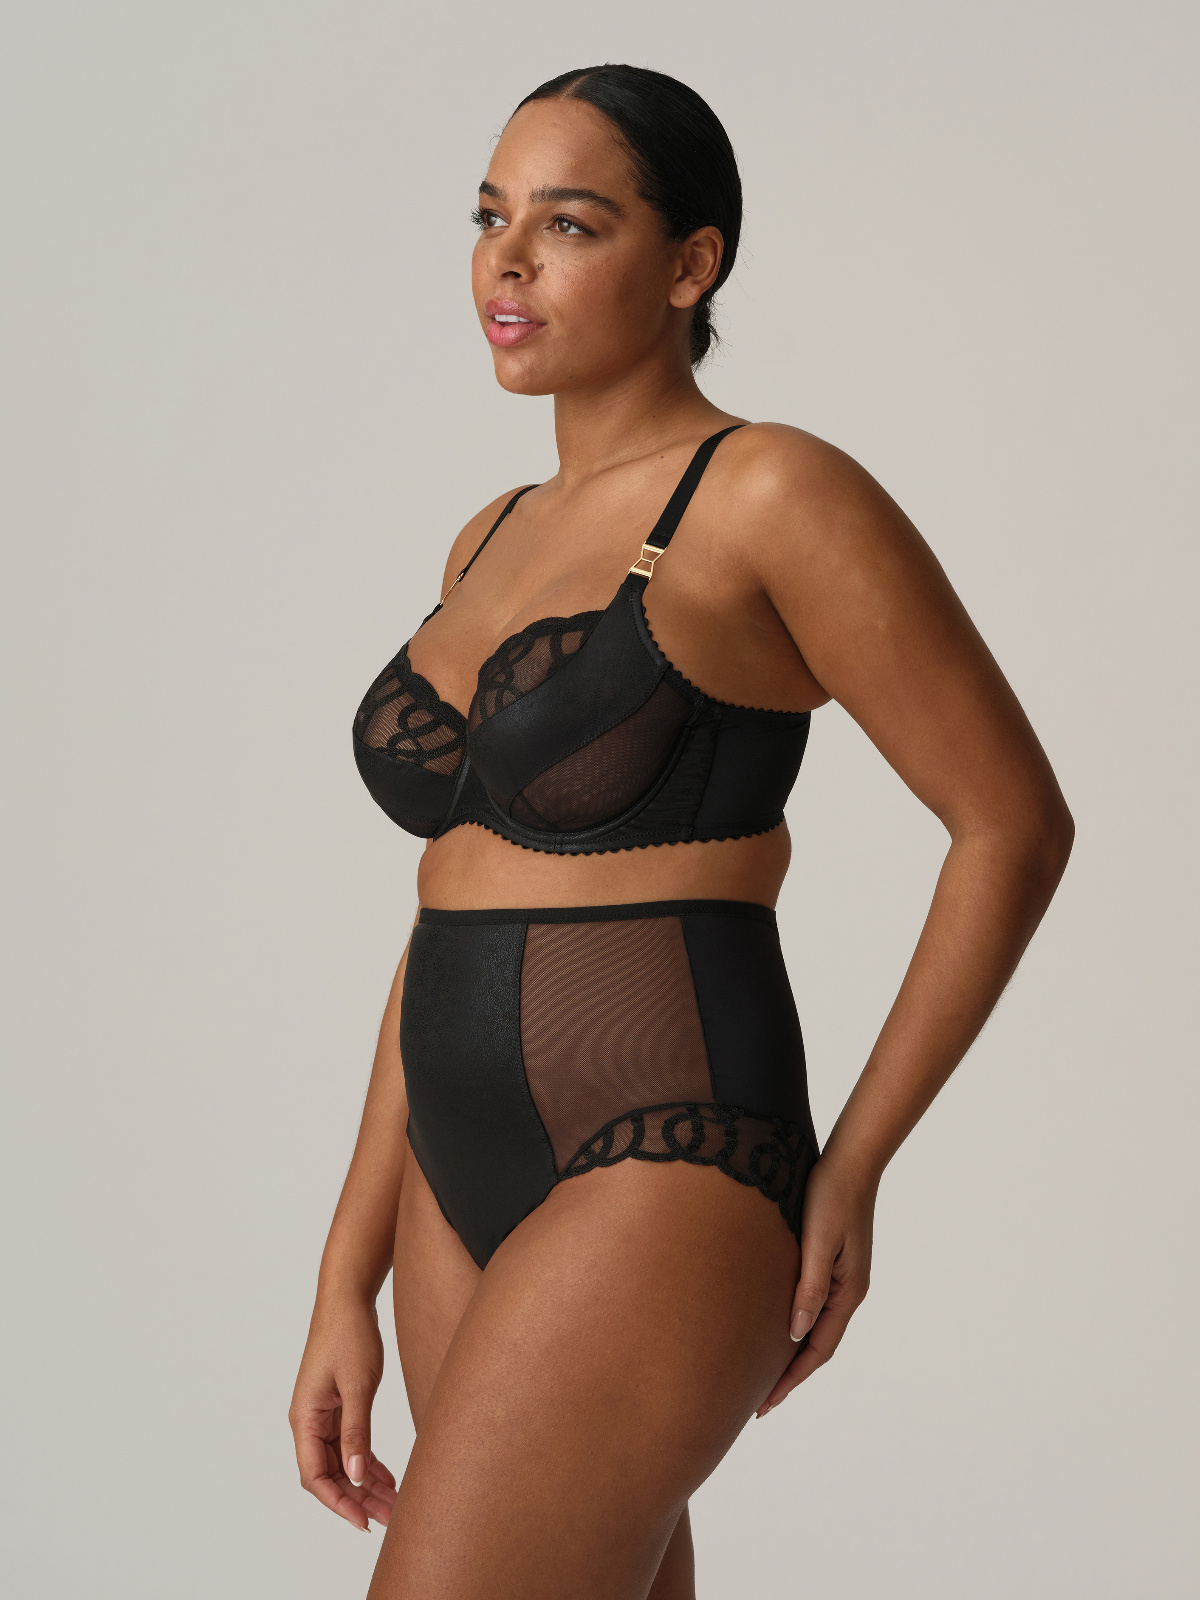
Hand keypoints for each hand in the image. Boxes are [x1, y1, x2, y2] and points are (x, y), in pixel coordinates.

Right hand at [289, 1292, 396, 1530]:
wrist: (348, 1299)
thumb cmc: (349, 1335)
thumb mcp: (358, 1386)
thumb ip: (357, 1432)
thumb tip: (357, 1477)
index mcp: (304, 1418)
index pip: (314, 1476)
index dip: (338, 1503)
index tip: (363, 1522)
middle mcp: (308, 1421)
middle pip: (329, 1474)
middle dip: (357, 1498)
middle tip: (390, 1516)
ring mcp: (322, 1414)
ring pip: (342, 1462)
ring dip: (365, 1483)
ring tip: (394, 1503)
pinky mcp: (337, 1406)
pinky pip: (349, 1444)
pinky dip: (368, 1461)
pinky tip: (388, 1476)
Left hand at [757, 1154, 875, 1414]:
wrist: (850, 1162)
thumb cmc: (831, 1195)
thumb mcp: (819, 1241)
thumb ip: (809, 1286)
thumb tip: (796, 1332)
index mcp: (848, 1292)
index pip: (817, 1349)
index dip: (792, 1379)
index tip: (765, 1403)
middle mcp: (848, 1291)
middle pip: (817, 1346)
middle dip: (790, 1376)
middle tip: (758, 1403)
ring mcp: (842, 1278)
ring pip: (815, 1328)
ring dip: (793, 1355)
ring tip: (764, 1375)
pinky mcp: (832, 1264)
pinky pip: (812, 1306)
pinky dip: (795, 1327)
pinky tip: (776, 1328)